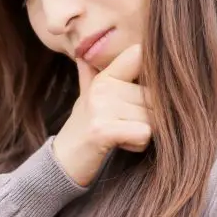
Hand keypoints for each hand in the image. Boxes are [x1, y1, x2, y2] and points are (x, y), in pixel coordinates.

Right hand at [52, 44, 152, 186]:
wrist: (61, 162)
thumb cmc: (81, 129)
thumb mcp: (85, 98)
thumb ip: (90, 75)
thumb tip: (84, 55)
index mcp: (104, 78)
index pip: (139, 54)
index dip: (152, 70)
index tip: (145, 87)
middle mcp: (103, 88)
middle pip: (155, 96)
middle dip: (148, 115)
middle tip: (124, 126)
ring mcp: (101, 108)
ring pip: (152, 117)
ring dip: (142, 132)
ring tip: (120, 136)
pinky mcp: (104, 130)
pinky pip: (144, 134)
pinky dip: (138, 145)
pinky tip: (120, 145)